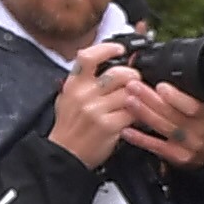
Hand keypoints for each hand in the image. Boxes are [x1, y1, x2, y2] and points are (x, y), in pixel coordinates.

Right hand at [49, 47, 152, 167]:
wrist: (65, 154)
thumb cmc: (69, 127)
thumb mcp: (68, 97)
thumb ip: (84, 80)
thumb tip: (106, 60)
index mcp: (74, 84)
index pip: (89, 56)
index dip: (107, 48)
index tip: (119, 49)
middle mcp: (84, 95)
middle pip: (119, 73)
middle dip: (133, 76)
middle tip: (135, 81)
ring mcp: (96, 110)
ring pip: (129, 93)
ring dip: (137, 97)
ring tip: (134, 102)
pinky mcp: (109, 126)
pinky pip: (132, 112)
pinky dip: (137, 114)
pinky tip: (134, 117)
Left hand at [118, 75, 203, 170]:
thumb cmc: (199, 121)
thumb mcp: (200, 105)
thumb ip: (183, 93)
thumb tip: (155, 70)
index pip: (193, 105)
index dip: (176, 97)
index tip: (160, 86)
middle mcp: (200, 129)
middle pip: (173, 114)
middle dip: (151, 99)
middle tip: (133, 87)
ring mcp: (189, 145)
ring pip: (163, 128)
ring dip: (144, 114)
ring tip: (128, 101)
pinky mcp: (177, 156)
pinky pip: (156, 147)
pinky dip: (140, 138)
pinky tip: (127, 130)